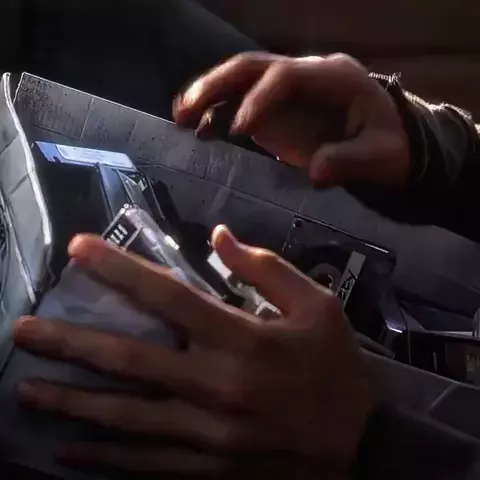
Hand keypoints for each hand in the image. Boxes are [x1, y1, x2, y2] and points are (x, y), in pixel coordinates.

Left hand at [15, 227, 375, 477]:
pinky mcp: (209, 467)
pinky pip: (147, 462)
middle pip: (131, 362)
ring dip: (72, 400)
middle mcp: (216, 386)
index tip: (80, 249)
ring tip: (26, 388)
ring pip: (126, 418)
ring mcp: (207, 434)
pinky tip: (68, 450)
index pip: (169, 297)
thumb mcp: (318, 306)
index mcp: (244, 340)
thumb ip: (265, 267)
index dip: (120, 270)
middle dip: (71, 343)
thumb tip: (219, 236)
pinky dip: (104, 456)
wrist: (361, 448)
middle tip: (23, 330)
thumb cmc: (337, 369)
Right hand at [173, 52, 410, 188]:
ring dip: (209, 94)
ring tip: (180, 117)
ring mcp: (289, 91)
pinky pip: (242, 102)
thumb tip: (314, 172)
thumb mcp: (381, 157)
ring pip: (241, 80)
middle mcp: (306, 75)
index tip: (239, 130)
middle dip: (217, 86)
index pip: (285, 77)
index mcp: (333, 78)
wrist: (393, 143)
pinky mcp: (279, 109)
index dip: (258, 99)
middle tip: (186, 110)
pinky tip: (199, 130)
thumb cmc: (392, 147)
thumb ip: (350, 161)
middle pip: (253, 67)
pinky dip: (218, 113)